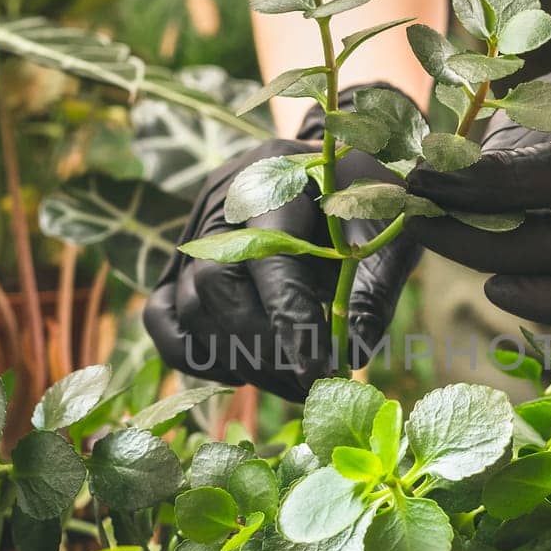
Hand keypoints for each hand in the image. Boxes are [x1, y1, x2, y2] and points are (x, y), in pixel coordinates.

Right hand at [144, 137, 419, 397]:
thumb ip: (372, 291)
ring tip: (291, 381)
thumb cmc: (369, 197)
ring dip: (237, 358)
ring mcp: (194, 232)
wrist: (337, 168)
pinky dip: (196, 354)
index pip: (267, 257)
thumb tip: (349, 355)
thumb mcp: (388, 232)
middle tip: (308, 381)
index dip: (290, 320)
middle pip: (213, 284)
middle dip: (261, 345)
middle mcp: (222, 201)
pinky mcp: (181, 263)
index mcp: (277, 177)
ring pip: (188, 306)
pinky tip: (244, 370)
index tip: (319, 369)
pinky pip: (163, 315)